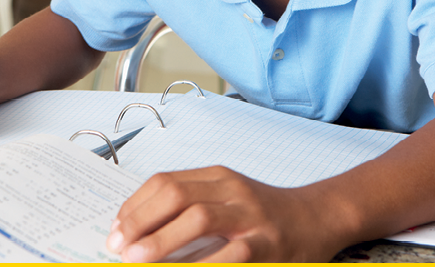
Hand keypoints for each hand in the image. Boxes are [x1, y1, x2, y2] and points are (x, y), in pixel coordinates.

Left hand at [105, 166, 341, 261]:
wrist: (319, 218)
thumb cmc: (265, 214)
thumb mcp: (227, 198)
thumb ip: (191, 206)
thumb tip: (139, 231)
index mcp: (217, 177)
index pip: (165, 183)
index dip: (135, 206)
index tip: (115, 230)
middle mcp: (232, 190)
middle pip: (176, 196)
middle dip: (140, 221)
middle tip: (118, 247)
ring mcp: (251, 217)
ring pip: (198, 220)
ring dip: (161, 242)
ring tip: (137, 260)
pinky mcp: (266, 246)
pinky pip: (228, 256)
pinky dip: (199, 266)